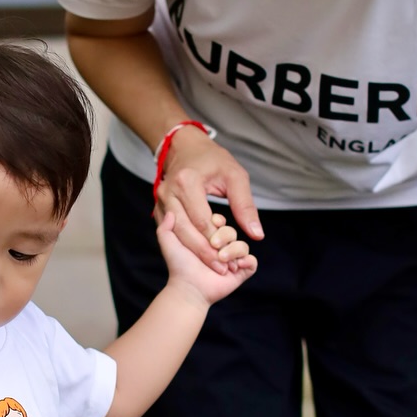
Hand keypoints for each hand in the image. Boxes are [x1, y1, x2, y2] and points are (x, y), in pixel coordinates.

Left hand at [155, 208, 256, 305]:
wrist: (188, 287)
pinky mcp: (241, 273)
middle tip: (215, 244)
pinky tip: (236, 264)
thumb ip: (165, 227)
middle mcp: (221, 248)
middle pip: (232, 231)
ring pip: (243, 246)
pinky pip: (252, 262)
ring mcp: (232, 261)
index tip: (213, 222)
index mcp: (208, 239)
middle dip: (225, 235)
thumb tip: (170, 212)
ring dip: (234, 250)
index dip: (218, 220)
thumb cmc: (179, 266)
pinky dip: (247, 261)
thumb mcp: (168, 243)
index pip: (220, 222)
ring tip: (222, 258)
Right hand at [157, 126, 263, 267]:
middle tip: (222, 268)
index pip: (201, 219)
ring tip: (214, 265)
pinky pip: (171, 232)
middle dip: (204, 252)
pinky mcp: (159, 209)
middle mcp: (168, 191)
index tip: (230, 256)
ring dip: (194, 252)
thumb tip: (257, 234)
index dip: (215, 240)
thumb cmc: (213, 161)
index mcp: (187, 181)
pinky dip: (186, 245)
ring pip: (176, 233)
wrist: (186, 148)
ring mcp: (160, 201)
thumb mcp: (235, 177)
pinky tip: (201, 255)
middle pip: (185, 230)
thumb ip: (245, 205)